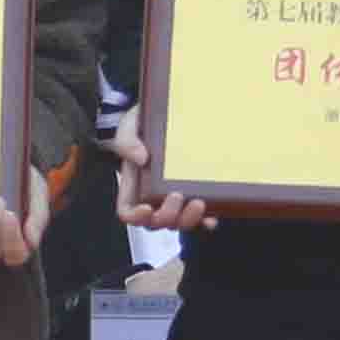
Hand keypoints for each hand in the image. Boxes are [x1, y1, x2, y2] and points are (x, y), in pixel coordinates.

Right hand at [115, 113, 214, 237]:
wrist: (164, 116)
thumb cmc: (142, 125)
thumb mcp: (129, 127)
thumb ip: (127, 141)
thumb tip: (142, 158)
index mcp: (133, 185)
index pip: (128, 212)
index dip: (136, 217)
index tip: (147, 208)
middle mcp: (151, 196)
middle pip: (155, 222)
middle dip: (167, 216)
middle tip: (177, 196)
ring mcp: (172, 197)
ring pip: (177, 223)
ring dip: (188, 220)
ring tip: (199, 203)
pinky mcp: (192, 193)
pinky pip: (198, 216)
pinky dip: (205, 220)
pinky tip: (212, 215)